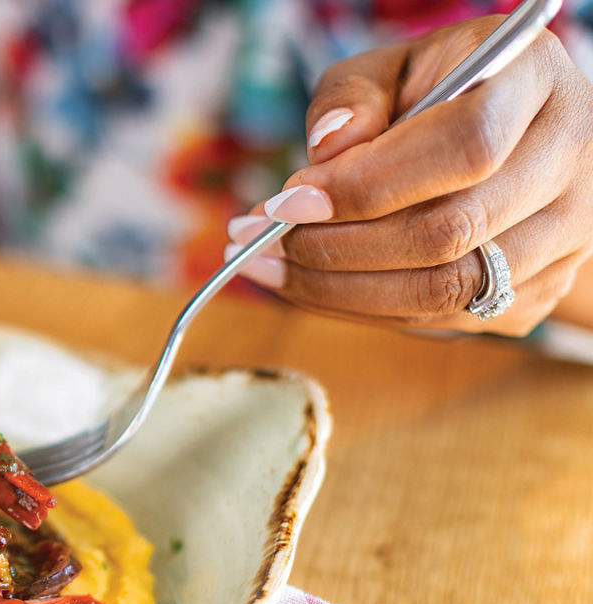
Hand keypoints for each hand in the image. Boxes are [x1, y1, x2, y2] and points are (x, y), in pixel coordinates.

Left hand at [224, 16, 592, 334]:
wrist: (514, 137)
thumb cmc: (442, 92)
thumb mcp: (393, 67)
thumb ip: (353, 97)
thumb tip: (324, 152)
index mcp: (536, 85)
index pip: (463, 148)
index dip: (366, 185)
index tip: (285, 200)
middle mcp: (569, 164)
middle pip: (448, 233)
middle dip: (334, 246)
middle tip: (259, 241)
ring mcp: (563, 238)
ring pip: (441, 292)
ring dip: (336, 289)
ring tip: (266, 268)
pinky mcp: (537, 291)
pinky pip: (438, 320)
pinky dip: (360, 307)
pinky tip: (311, 283)